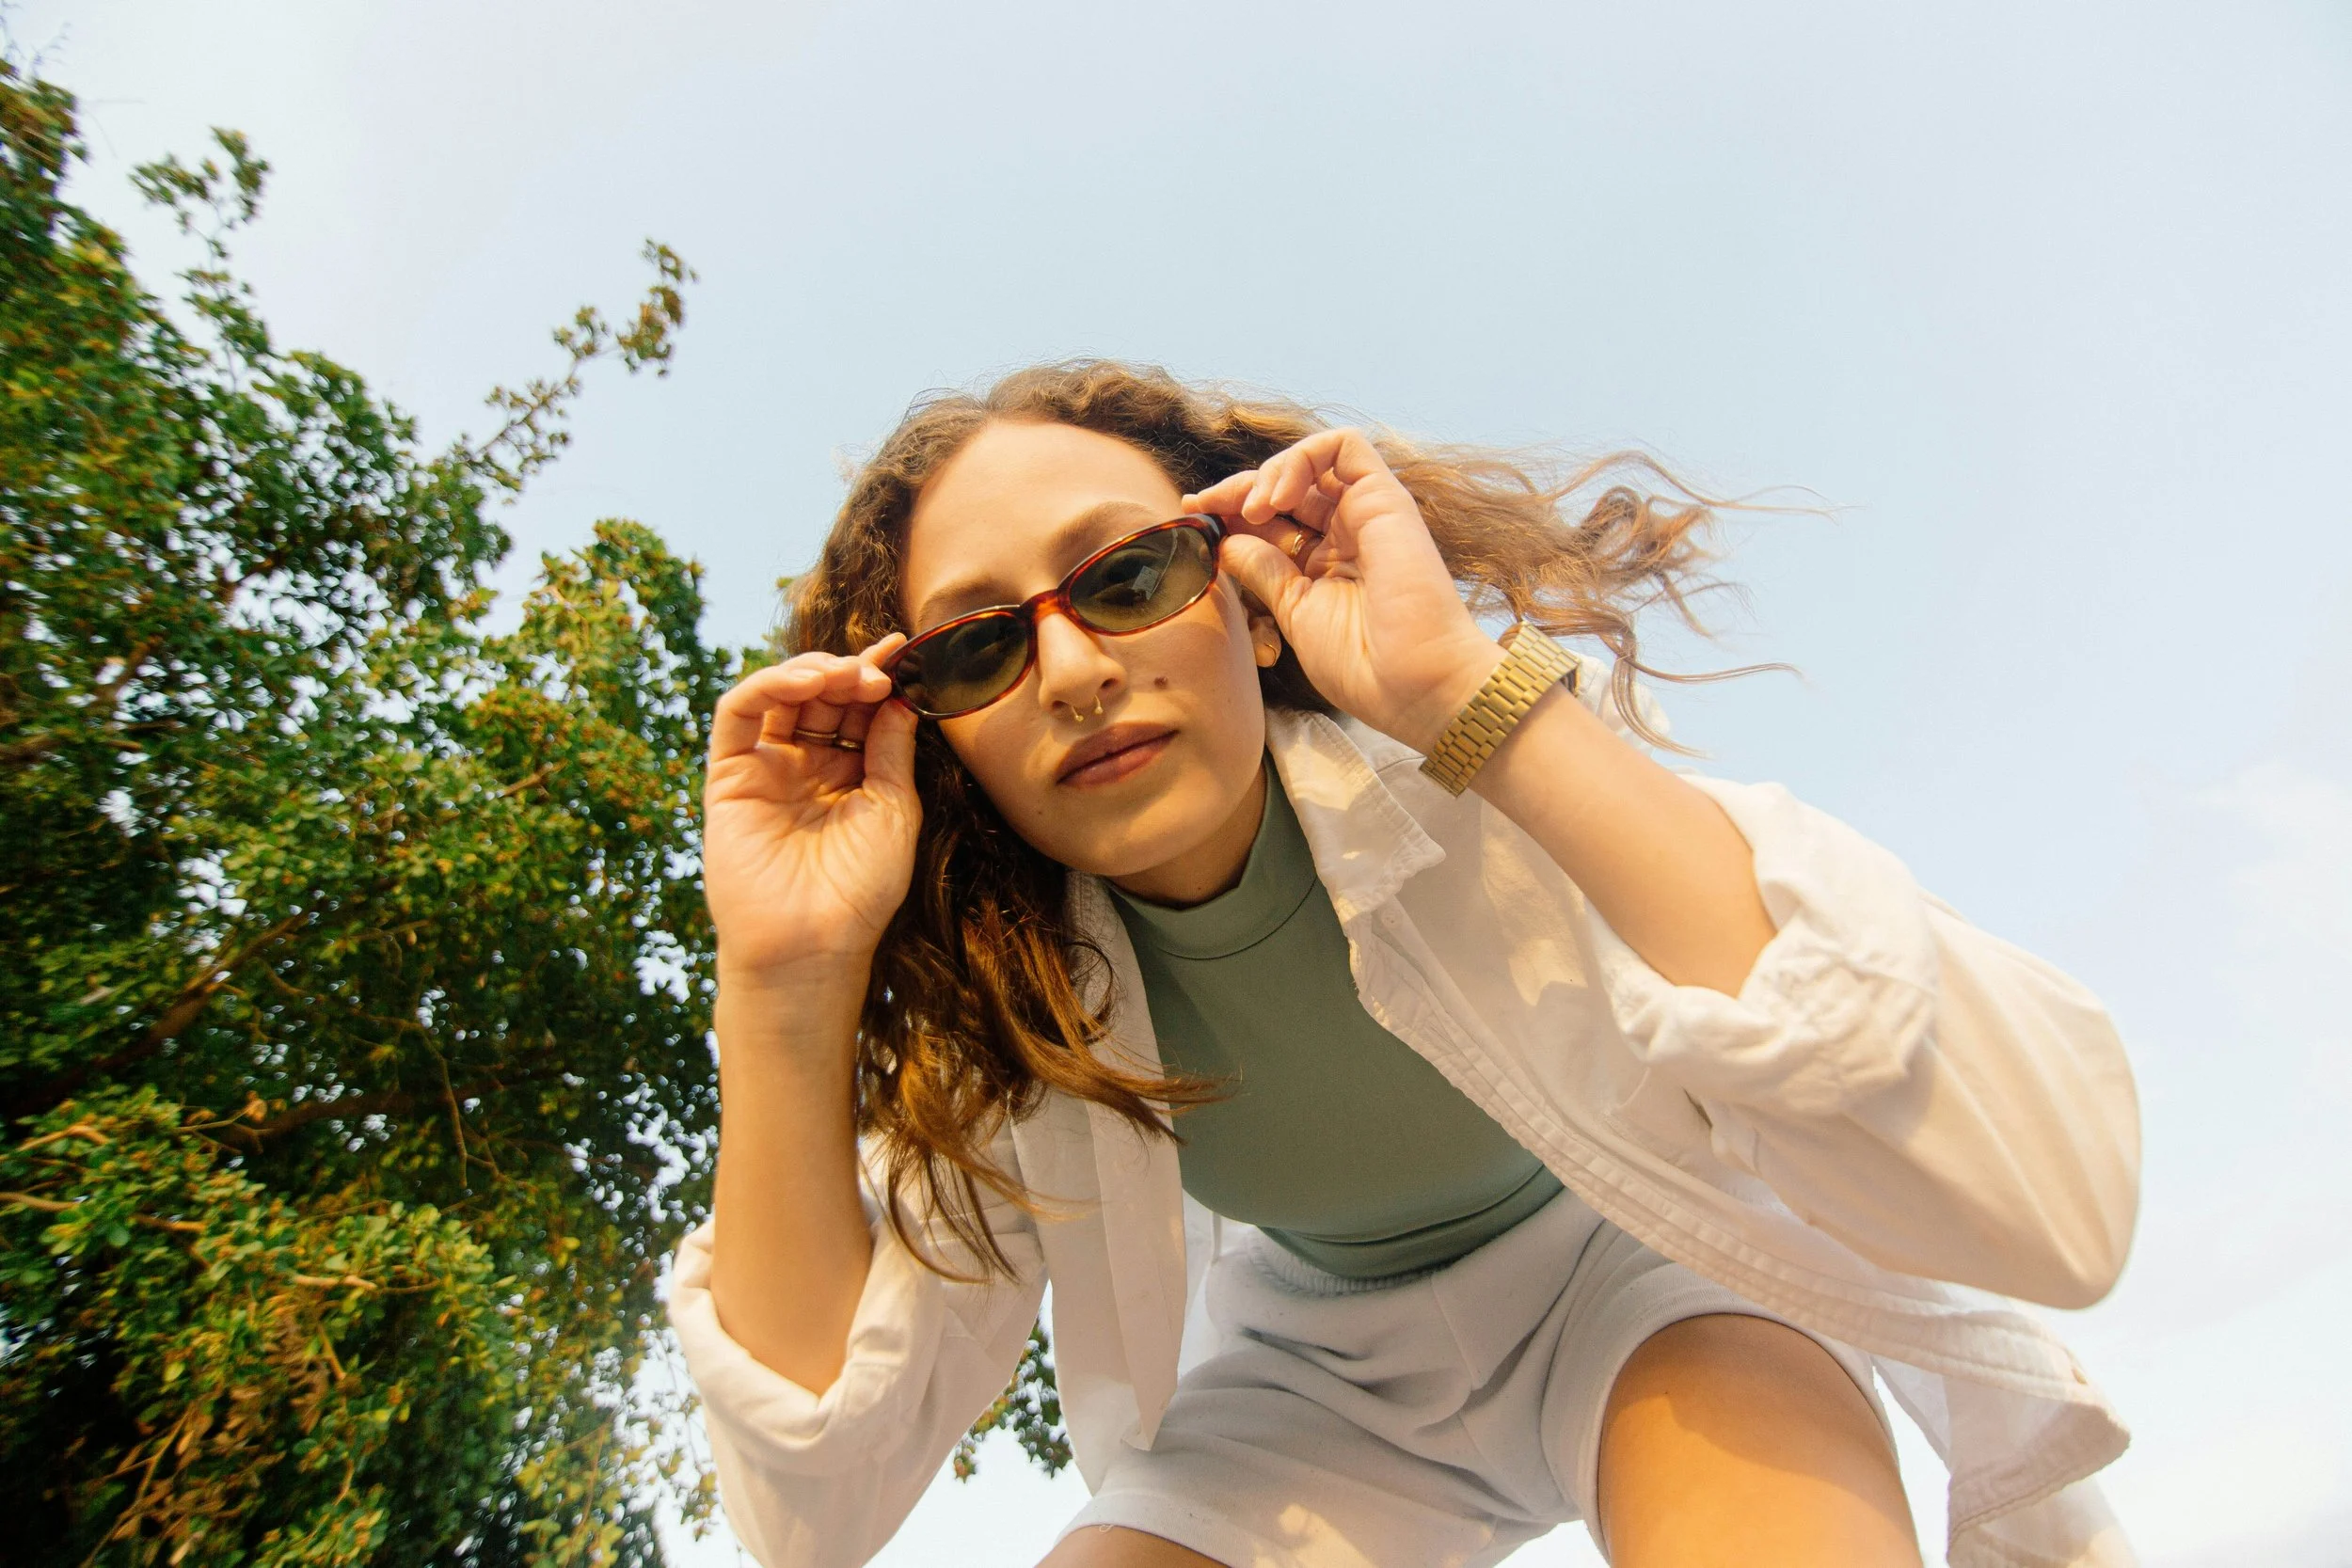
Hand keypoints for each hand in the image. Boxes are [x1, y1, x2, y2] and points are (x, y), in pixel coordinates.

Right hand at [702, 636, 919, 984]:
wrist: (811, 944)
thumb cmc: (860, 890)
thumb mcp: (893, 810)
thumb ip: (890, 750)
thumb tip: (899, 694)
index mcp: (849, 775)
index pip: (860, 710)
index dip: (878, 678)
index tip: (903, 650)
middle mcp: (806, 766)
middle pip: (823, 696)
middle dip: (851, 672)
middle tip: (879, 668)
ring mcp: (766, 768)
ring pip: (780, 694)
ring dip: (813, 671)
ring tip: (847, 674)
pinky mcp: (728, 775)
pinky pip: (737, 714)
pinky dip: (767, 684)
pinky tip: (805, 681)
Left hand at [1187, 429, 1502, 752]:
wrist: (1413, 682)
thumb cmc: (1360, 664)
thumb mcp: (1294, 612)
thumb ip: (1263, 571)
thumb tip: (1228, 541)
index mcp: (1325, 565)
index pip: (1273, 521)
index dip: (1229, 512)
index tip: (1193, 516)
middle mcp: (1347, 534)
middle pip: (1286, 488)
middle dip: (1238, 489)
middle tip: (1204, 505)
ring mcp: (1367, 513)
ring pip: (1313, 461)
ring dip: (1268, 473)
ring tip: (1250, 509)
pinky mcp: (1386, 498)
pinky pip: (1345, 448)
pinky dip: (1303, 458)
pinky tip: (1278, 496)